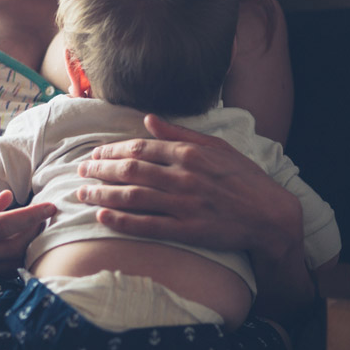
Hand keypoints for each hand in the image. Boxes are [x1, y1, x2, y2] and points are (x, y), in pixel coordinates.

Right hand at [0, 191, 54, 294]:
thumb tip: (7, 197)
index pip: (2, 225)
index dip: (31, 216)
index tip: (51, 206)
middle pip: (13, 248)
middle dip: (36, 232)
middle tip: (45, 216)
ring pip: (11, 265)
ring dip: (30, 247)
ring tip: (36, 228)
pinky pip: (1, 276)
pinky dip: (16, 261)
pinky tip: (21, 246)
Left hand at [77, 114, 301, 255]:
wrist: (270, 215)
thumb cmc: (243, 178)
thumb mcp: (216, 147)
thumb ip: (180, 134)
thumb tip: (149, 119)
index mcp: (189, 153)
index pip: (140, 148)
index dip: (111, 151)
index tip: (94, 154)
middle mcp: (183, 177)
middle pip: (130, 170)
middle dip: (99, 170)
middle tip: (79, 172)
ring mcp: (184, 204)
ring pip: (132, 196)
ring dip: (102, 194)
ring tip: (81, 194)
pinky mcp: (187, 230)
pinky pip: (146, 225)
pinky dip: (121, 221)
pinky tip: (102, 218)